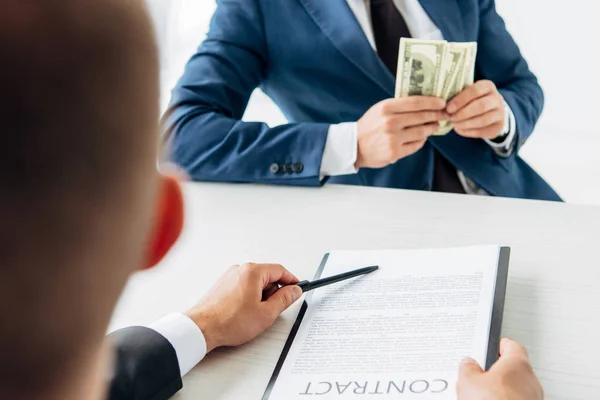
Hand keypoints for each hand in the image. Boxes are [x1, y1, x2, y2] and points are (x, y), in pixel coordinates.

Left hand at [185, 263, 301, 352]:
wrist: (201, 328)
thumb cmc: (229, 321)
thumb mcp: (266, 313)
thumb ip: (284, 299)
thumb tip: (294, 291)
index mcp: (252, 272)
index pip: (279, 270)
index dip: (291, 280)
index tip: (297, 288)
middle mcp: (240, 270)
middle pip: (267, 276)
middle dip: (273, 292)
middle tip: (272, 309)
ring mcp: (229, 277)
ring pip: (255, 283)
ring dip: (260, 296)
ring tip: (254, 315)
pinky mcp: (222, 286)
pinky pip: (243, 287)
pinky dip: (248, 298)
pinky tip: (243, 313)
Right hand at [355, 97, 448, 168]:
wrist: (354, 146)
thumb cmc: (370, 126)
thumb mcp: (380, 109)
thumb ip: (399, 105)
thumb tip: (424, 103)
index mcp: (387, 108)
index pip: (416, 102)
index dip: (432, 102)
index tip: (442, 103)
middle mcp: (391, 122)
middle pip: (422, 117)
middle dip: (436, 115)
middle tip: (444, 115)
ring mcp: (393, 138)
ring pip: (422, 132)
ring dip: (431, 128)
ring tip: (434, 126)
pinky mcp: (395, 152)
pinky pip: (416, 145)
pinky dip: (421, 141)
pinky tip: (421, 137)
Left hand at [447, 80, 505, 139]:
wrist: (490, 111)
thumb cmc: (473, 100)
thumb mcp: (467, 94)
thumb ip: (458, 96)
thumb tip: (441, 105)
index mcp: (488, 86)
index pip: (475, 91)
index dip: (460, 100)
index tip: (448, 108)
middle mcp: (497, 98)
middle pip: (480, 106)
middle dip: (463, 113)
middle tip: (450, 118)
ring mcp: (500, 113)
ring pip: (482, 120)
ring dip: (465, 124)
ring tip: (454, 124)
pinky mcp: (499, 126)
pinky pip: (483, 130)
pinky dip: (468, 131)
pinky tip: (459, 129)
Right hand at [457, 338, 542, 399]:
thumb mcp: (468, 381)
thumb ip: (468, 367)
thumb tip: (468, 364)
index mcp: (518, 363)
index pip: (511, 345)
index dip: (498, 344)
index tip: (489, 345)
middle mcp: (531, 380)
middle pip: (512, 368)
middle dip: (495, 371)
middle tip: (479, 372)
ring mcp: (533, 399)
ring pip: (514, 388)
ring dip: (500, 390)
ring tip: (480, 394)